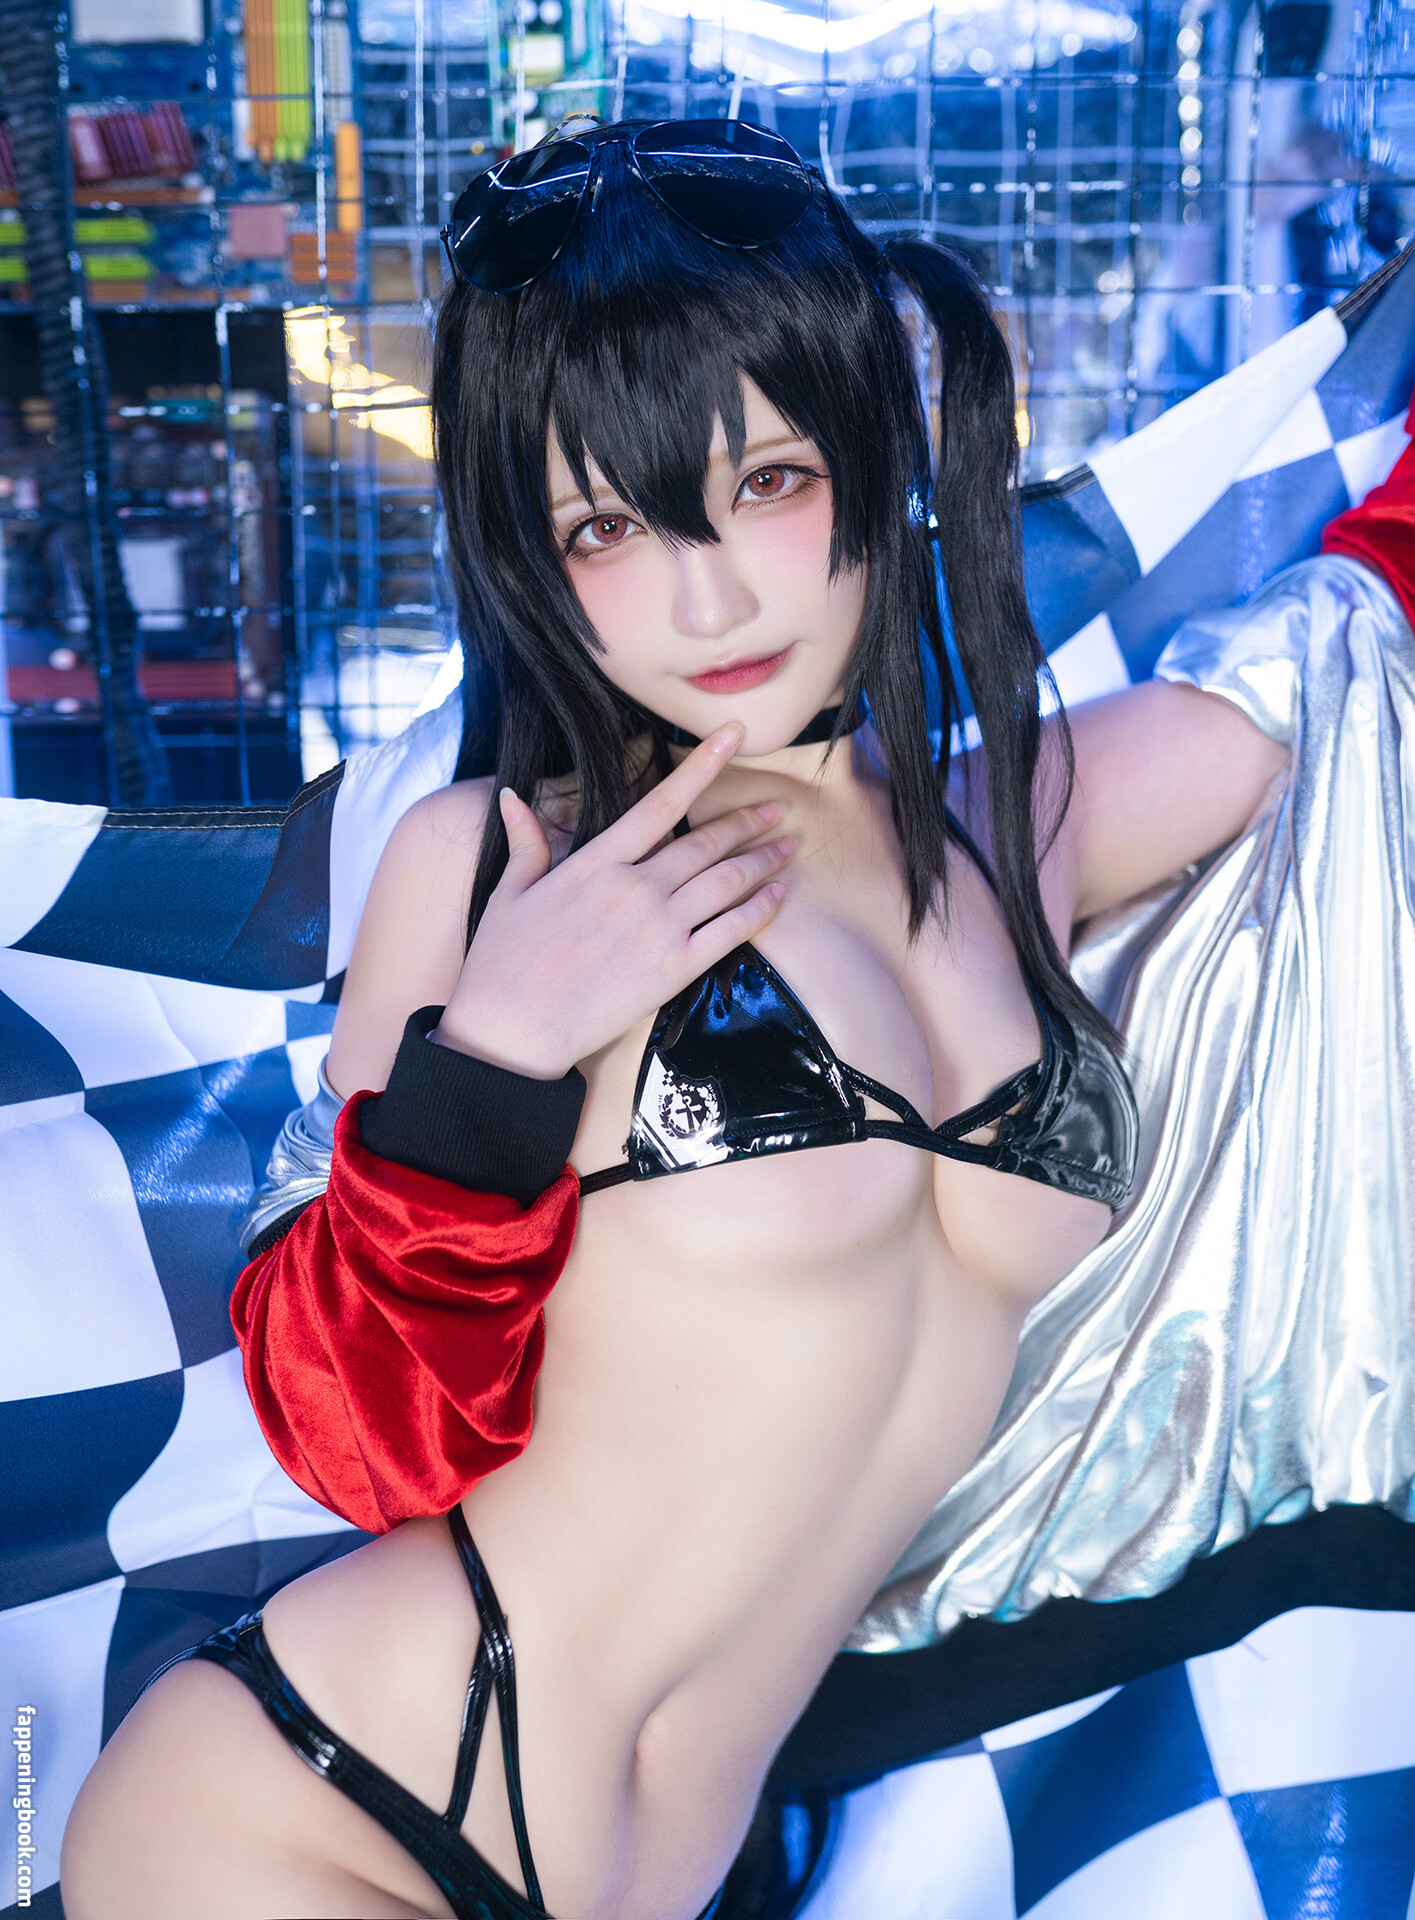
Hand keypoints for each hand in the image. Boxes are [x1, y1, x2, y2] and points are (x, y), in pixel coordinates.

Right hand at [435, 725, 792, 1077]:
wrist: (513, 1030)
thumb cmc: (502, 963)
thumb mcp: (509, 892)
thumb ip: (525, 842)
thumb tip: (512, 797)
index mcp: (595, 862)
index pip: (660, 803)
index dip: (703, 765)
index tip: (734, 736)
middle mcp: (634, 887)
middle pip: (705, 843)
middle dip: (747, 822)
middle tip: (776, 809)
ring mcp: (658, 928)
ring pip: (726, 881)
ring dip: (764, 860)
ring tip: (788, 846)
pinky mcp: (673, 969)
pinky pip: (731, 931)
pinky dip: (760, 908)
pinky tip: (778, 894)